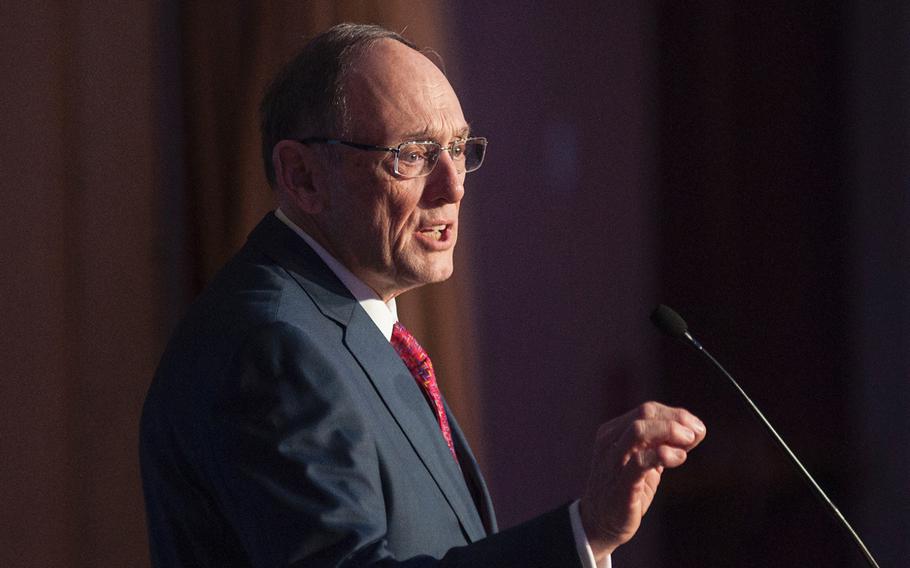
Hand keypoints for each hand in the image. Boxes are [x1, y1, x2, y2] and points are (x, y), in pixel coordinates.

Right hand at [579, 401, 705, 559]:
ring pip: (638, 431)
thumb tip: (696, 431)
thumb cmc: (626, 489)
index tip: (697, 428)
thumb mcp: (645, 462)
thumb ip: (664, 445)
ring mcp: (613, 461)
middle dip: (676, 420)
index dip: (676, 414)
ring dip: (669, 431)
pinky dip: (663, 455)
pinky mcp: (620, 484)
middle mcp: (610, 441)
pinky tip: (679, 457)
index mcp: (614, 432)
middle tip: (696, 433)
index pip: (648, 410)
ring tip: (688, 441)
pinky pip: (639, 461)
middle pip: (644, 413)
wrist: (600, 523)